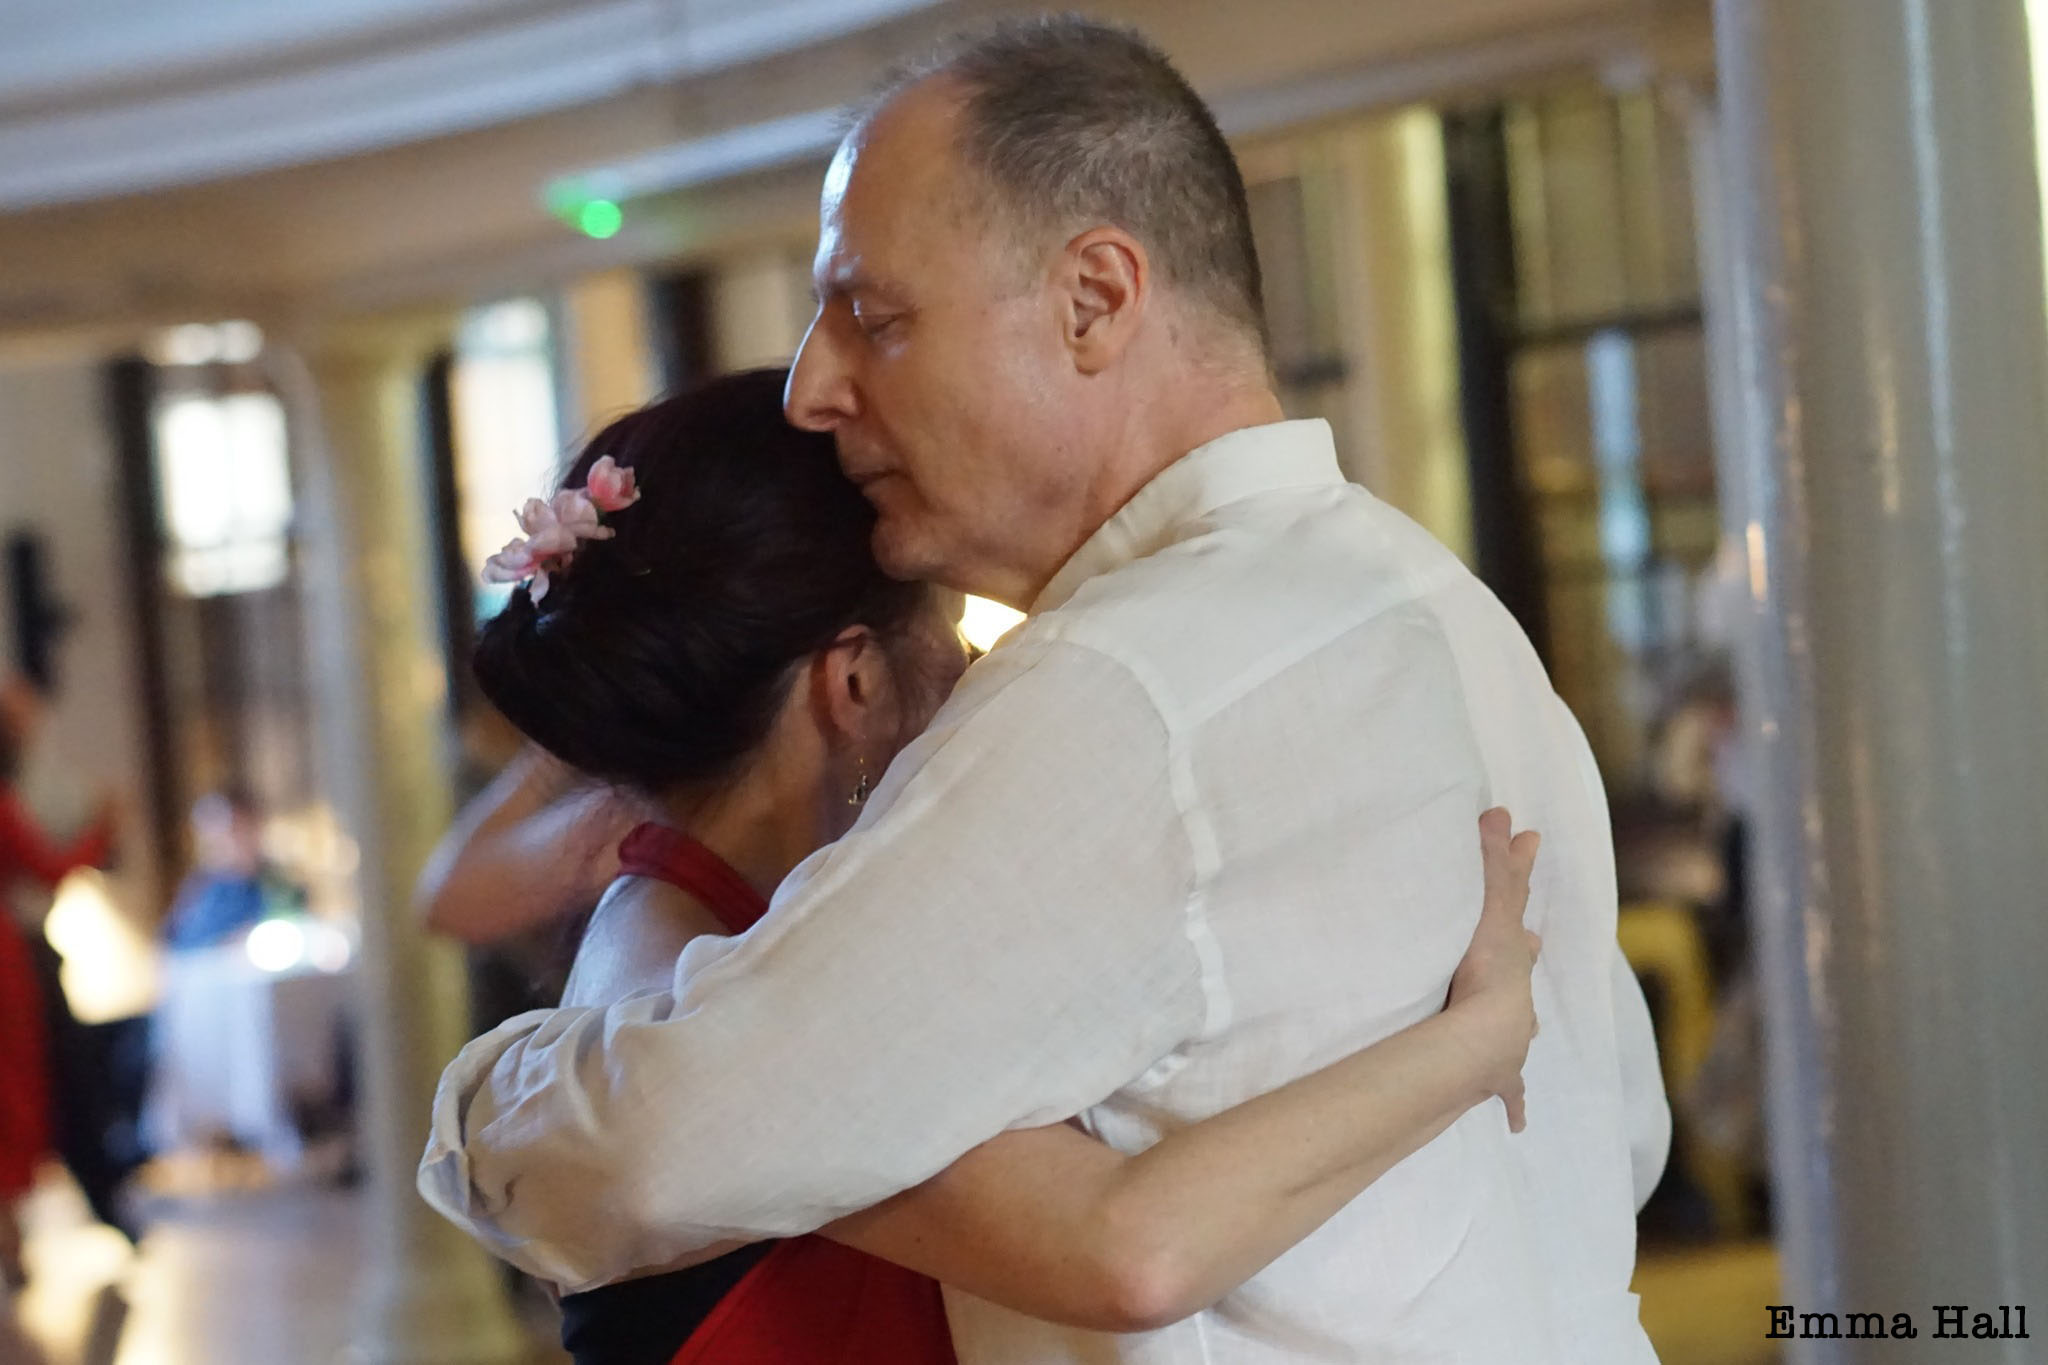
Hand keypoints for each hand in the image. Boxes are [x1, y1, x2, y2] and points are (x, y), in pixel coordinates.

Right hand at [1447, 807, 1541, 1131]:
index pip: (1515, 936)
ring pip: (1517, 1036)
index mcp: (1510, 968)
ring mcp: (1508, 1045)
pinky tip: (1519, 1124)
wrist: (1484, 1039)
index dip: (1517, 919)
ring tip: (1521, 1033)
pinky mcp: (1495, 1080)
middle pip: (1520, 978)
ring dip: (1517, 1033)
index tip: (1524, 914)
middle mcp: (1516, 1006)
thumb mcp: (1489, 915)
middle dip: (1522, 961)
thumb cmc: (1484, 979)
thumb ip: (1493, 866)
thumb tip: (1503, 812)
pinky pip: (1508, 1095)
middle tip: (1529, 946)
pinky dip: (1515, 1106)